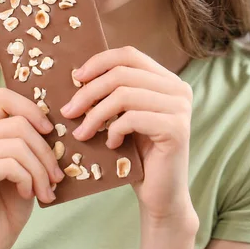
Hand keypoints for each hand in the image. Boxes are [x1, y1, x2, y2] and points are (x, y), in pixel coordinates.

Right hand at [0, 88, 64, 248]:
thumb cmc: (9, 203)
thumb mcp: (26, 165)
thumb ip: (30, 141)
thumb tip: (55, 121)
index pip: (2, 98)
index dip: (30, 109)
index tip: (49, 131)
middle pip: (17, 125)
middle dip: (45, 152)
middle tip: (55, 177)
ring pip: (17, 145)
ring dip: (40, 171)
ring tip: (44, 190)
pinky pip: (10, 165)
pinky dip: (28, 179)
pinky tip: (27, 193)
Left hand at [60, 47, 196, 228]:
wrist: (160, 194)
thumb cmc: (137, 154)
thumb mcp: (124, 116)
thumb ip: (113, 93)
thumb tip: (77, 74)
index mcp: (167, 80)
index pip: (129, 54)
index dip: (98, 62)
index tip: (75, 79)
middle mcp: (179, 88)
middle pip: (121, 74)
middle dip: (88, 92)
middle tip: (68, 111)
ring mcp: (180, 108)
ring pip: (123, 95)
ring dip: (95, 115)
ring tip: (82, 132)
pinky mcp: (177, 129)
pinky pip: (132, 118)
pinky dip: (113, 130)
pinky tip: (111, 144)